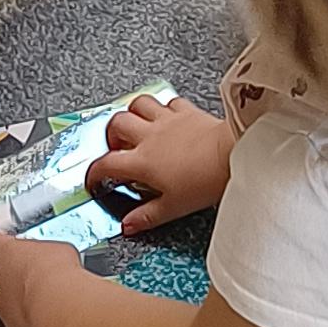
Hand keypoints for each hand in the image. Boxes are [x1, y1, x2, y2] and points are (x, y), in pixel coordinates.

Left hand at [0, 218, 85, 326]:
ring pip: (7, 295)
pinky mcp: (10, 321)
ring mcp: (0, 299)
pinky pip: (16, 315)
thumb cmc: (56, 272)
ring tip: (44, 295)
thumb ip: (44, 251)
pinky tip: (45, 310)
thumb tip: (53, 256)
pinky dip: (27, 313)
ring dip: (21, 294)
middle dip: (13, 272)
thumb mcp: (56, 248)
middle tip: (34, 273)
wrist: (56, 304)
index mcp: (5, 250)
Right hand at [85, 94, 233, 235]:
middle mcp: (149, 136)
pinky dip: (163, 107)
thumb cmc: (205, 179)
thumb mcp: (173, 208)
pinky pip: (168, 101)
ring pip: (137, 104)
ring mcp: (167, 120)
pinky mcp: (186, 111)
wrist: (232, 154)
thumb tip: (129, 225)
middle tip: (116, 148)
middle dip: (110, 135)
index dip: (94, 173)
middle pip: (116, 124)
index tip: (96, 180)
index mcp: (142, 161)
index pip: (106, 164)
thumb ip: (147, 216)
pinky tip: (167, 116)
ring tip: (135, 126)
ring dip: (132, 113)